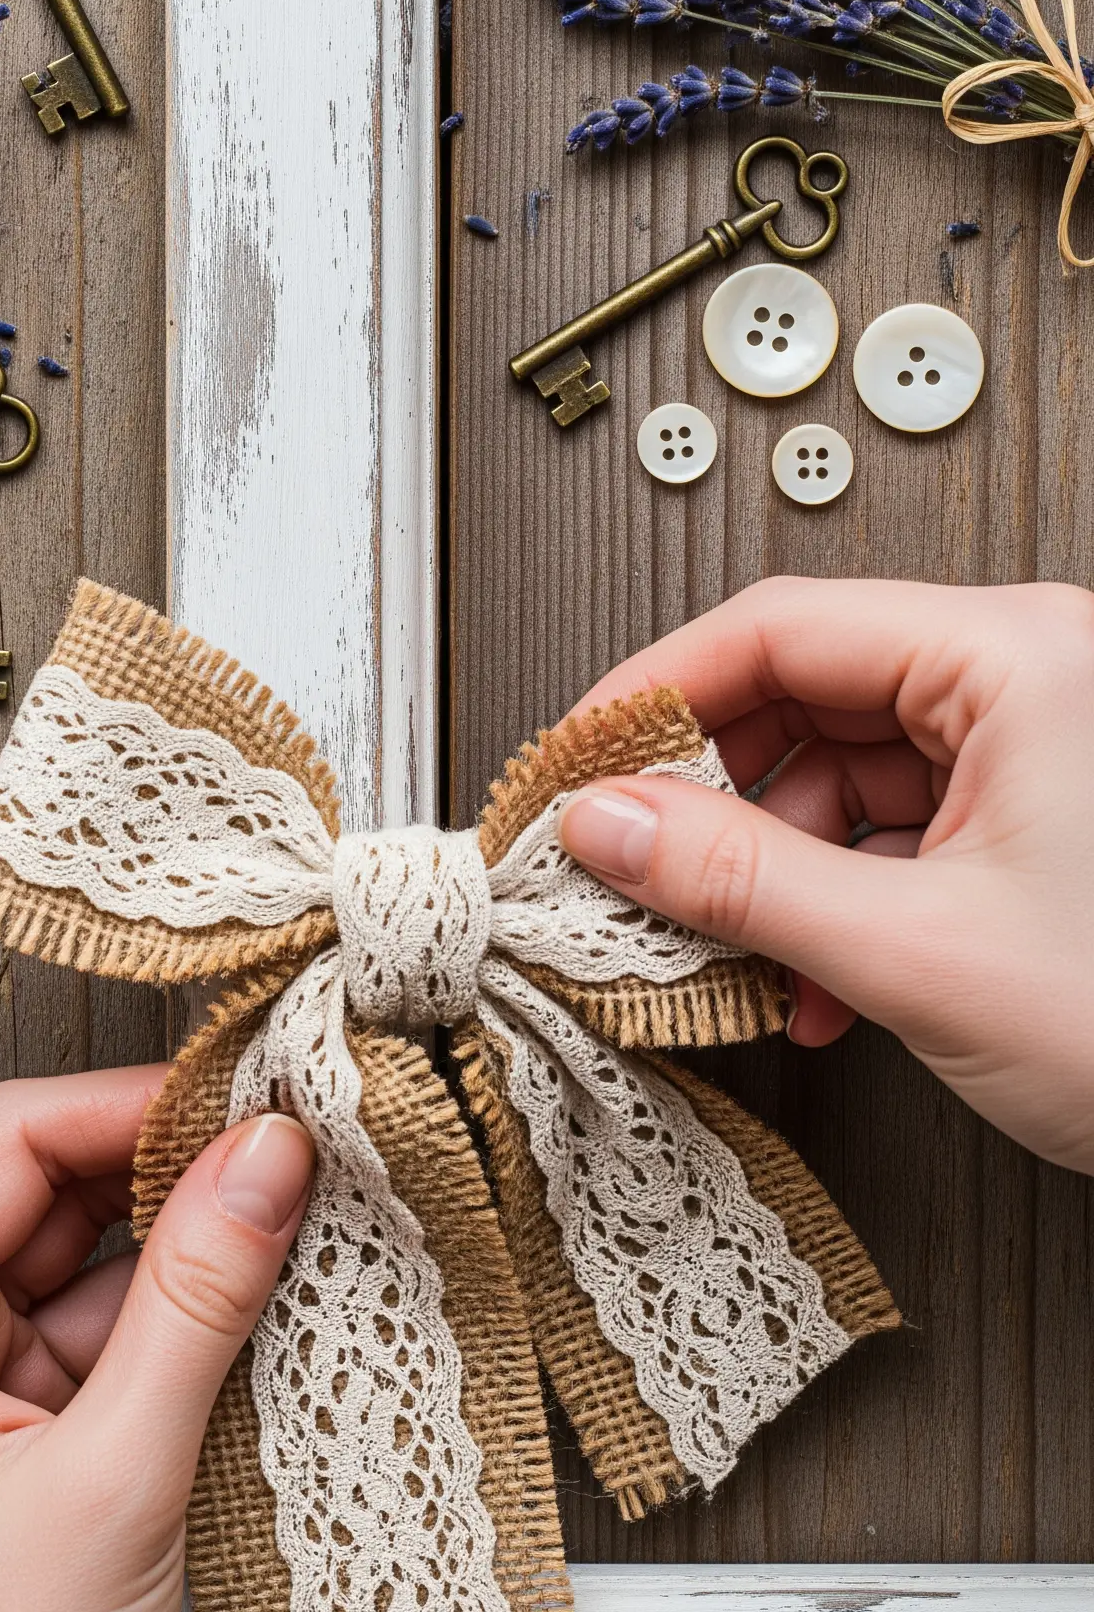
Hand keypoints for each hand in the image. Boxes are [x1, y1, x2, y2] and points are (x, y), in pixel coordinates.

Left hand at [0, 1069, 313, 1611]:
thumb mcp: (118, 1478)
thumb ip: (200, 1299)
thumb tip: (268, 1153)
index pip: (5, 1147)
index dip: (132, 1107)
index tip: (252, 1099)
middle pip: (44, 1203)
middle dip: (170, 1179)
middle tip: (298, 1159)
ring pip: (83, 1278)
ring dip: (185, 1262)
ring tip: (301, 1237)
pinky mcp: (9, 1463)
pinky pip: (98, 1356)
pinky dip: (177, 1341)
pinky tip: (263, 1325)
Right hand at [556, 576, 1093, 1171]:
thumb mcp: (917, 952)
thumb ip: (740, 881)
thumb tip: (610, 824)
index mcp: (1021, 658)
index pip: (782, 627)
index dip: (657, 695)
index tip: (576, 763)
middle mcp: (1030, 679)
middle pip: (806, 695)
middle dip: (714, 800)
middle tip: (625, 865)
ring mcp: (1035, 749)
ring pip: (841, 773)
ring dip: (773, 872)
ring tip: (729, 956)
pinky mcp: (1035, 820)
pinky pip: (892, 829)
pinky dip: (836, 901)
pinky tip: (814, 984)